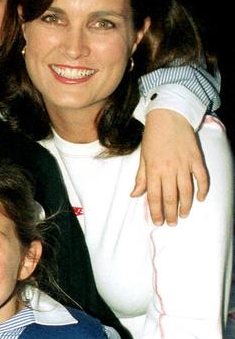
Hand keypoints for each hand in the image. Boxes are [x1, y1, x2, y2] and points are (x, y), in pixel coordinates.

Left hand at [132, 108, 208, 224]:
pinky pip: (202, 177)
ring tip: (183, 215)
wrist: (170, 115)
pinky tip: (201, 199)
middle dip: (170, 213)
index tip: (158, 222)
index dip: (156, 212)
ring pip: (186, 191)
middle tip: (171, 223)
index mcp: (153, 170)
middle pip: (170, 197)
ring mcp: (184, 164)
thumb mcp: (143, 157)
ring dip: (185, 206)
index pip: (154, 197)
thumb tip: (134, 195)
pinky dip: (202, 189)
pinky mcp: (197, 158)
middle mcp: (169, 169)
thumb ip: (141, 178)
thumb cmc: (153, 137)